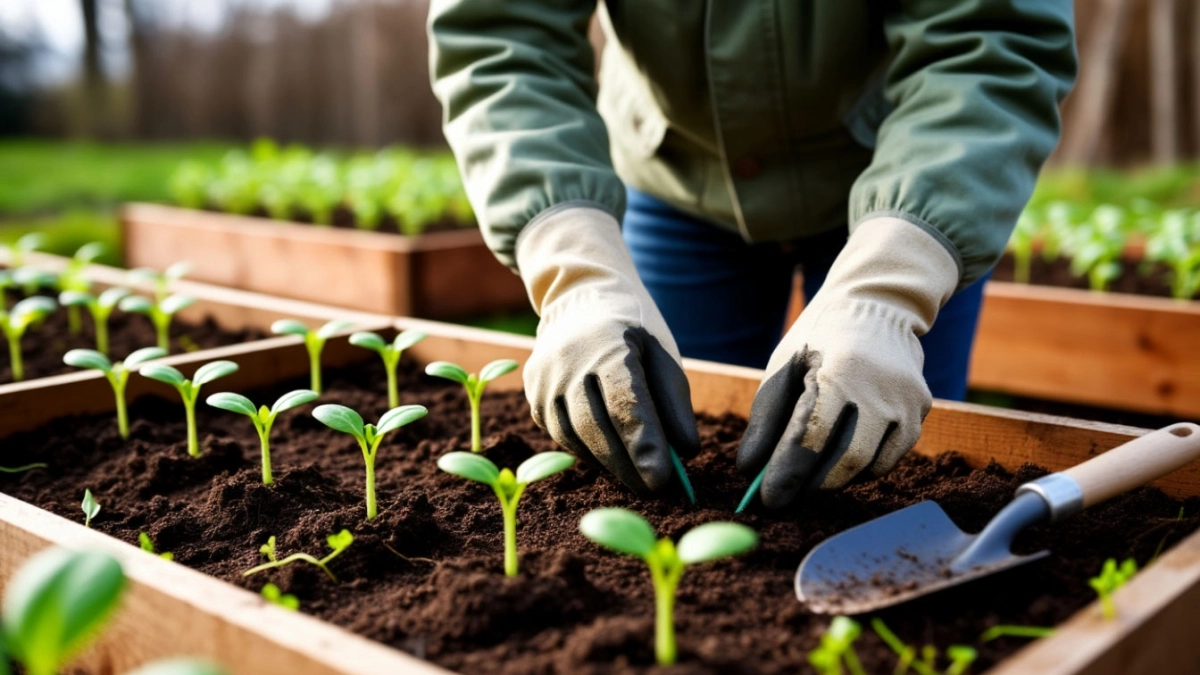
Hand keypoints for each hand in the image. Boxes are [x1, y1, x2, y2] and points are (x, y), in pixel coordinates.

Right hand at [516, 206, 699, 493]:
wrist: (578, 297)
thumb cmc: (630, 327)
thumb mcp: (660, 352)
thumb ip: (674, 401)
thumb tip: (686, 452)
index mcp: (607, 347)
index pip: (625, 404)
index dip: (644, 445)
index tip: (663, 480)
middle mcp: (568, 364)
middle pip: (598, 428)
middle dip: (629, 465)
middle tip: (656, 491)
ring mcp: (544, 382)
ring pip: (576, 438)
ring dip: (609, 464)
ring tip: (638, 480)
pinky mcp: (533, 397)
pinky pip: (561, 435)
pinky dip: (588, 452)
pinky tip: (610, 458)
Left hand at [737, 217, 959, 506]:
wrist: (878, 304)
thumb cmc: (820, 339)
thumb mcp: (784, 366)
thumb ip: (766, 418)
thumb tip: (749, 469)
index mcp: (838, 372)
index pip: (811, 438)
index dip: (788, 474)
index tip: (768, 499)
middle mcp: (879, 389)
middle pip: (847, 460)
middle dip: (812, 485)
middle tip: (787, 497)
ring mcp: (906, 400)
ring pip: (871, 465)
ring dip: (836, 479)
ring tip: (811, 475)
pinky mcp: (921, 409)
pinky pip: (891, 456)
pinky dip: (863, 468)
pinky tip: (841, 460)